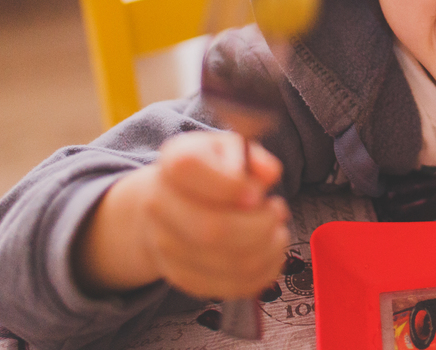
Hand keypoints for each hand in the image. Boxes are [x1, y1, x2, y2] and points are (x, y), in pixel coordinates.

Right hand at [74, 131, 289, 299]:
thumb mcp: (232, 148)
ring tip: (275, 229)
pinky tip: (269, 250)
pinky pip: (231, 287)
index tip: (258, 191)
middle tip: (276, 211)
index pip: (191, 172)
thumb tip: (269, 174)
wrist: (171, 202)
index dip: (233, 185)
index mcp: (174, 164)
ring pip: (228, 263)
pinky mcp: (184, 278)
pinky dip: (264, 271)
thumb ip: (254, 156)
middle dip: (260, 224)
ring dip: (268, 248)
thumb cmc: (210, 171)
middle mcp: (160, 206)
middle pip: (213, 230)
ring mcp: (166, 247)